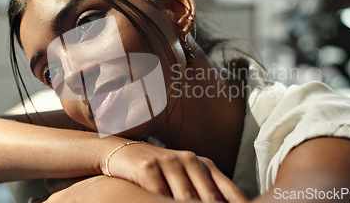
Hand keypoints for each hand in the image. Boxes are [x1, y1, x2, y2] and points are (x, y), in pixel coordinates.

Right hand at [100, 143, 246, 201]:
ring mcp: (169, 163)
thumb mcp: (184, 173)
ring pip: (186, 198)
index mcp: (203, 163)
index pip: (228, 191)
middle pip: (208, 198)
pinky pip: (160, 194)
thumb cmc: (157, 168)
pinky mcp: (148, 169)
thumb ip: (205, 189)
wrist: (121, 151)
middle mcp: (189, 160)